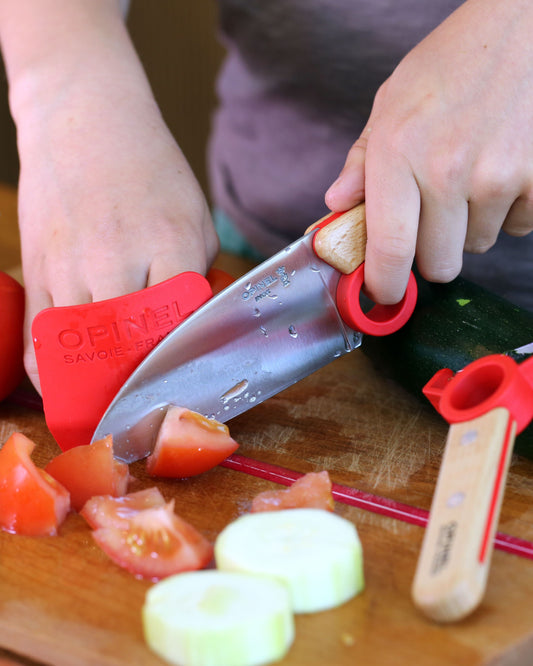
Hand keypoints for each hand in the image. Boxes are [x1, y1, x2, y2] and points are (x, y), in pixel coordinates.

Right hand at [0, 2, 218, 392]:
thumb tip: (197, 325)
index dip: (184, 366)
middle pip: (129, 348)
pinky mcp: (37, 267)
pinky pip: (39, 336)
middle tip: (145, 422)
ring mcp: (70, 264)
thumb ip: (198, 272)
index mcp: (170, 242)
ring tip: (105, 418)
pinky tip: (65, 389)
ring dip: (92, 392)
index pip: (181, 324)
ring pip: (79, 351)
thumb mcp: (194, 215)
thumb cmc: (149, 169)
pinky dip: (52, 373)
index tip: (186, 394)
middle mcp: (118, 258)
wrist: (84, 119)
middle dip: (137, 392)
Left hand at [325, 0, 532, 303]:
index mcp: (397, 154)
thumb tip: (336, 205)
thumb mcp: (392, 103)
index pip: (389, 250)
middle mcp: (445, 173)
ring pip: (477, 245)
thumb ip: (362, 162)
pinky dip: (509, 210)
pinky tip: (503, 171)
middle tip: (432, 221)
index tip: (385, 294)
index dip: (386, 285)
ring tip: (472, 176)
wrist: (522, 28)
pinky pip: (518, 227)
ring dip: (470, 225)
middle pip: (439, 265)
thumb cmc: (452, 63)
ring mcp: (497, 178)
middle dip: (433, 252)